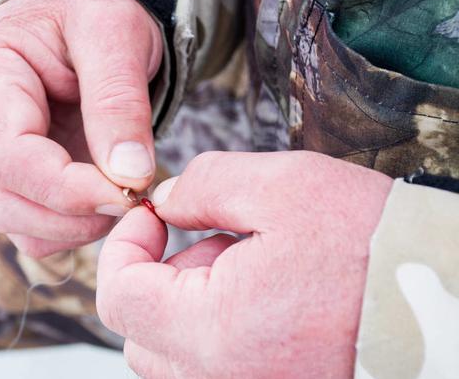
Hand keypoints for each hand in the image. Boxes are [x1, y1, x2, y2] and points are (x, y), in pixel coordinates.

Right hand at [0, 0, 161, 256]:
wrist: (80, 17)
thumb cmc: (93, 13)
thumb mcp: (114, 35)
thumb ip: (119, 102)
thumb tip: (129, 176)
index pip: (9, 158)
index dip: (68, 190)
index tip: (128, 195)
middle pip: (5, 200)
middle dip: (74, 215)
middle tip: (132, 198)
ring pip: (15, 221)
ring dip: (73, 225)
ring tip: (121, 195)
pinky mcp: (5, 173)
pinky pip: (29, 223)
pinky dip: (68, 226)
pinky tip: (102, 199)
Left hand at [96, 151, 392, 377]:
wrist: (447, 304)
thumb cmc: (377, 250)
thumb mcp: (284, 187)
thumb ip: (204, 185)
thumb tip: (165, 202)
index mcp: (215, 334)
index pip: (120, 297)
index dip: (124, 246)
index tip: (150, 217)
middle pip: (142, 334)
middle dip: (164, 277)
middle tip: (219, 241)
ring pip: (175, 356)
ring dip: (192, 305)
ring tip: (255, 269)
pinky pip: (214, 369)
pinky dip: (219, 331)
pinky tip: (267, 299)